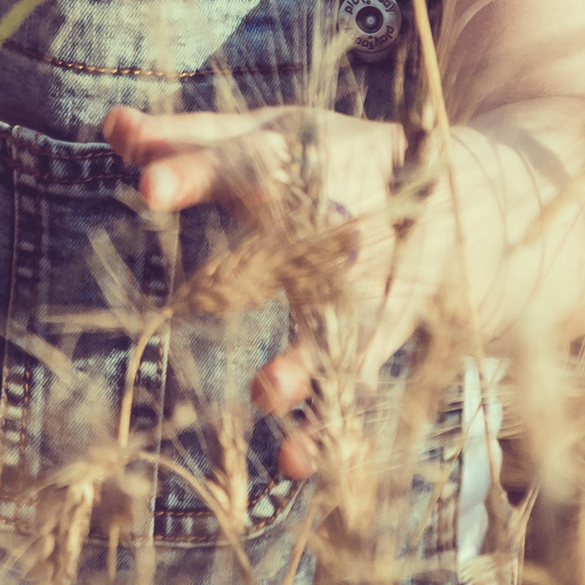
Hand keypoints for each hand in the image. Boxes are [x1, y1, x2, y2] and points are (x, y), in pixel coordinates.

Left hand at [103, 103, 404, 476]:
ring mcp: (384, 274)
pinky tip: (295, 460)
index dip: (197, 170)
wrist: (472, 191)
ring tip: (265, 394)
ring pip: (346, 318)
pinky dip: (331, 420)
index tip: (147, 184)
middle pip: (309, 242)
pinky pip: (364, 375)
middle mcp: (349, 214)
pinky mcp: (400, 325)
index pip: (246, 160)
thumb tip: (112, 124)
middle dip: (265, 261)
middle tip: (199, 296)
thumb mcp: (268, 138)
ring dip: (308, 359)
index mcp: (307, 160)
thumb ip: (189, 140)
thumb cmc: (335, 164)